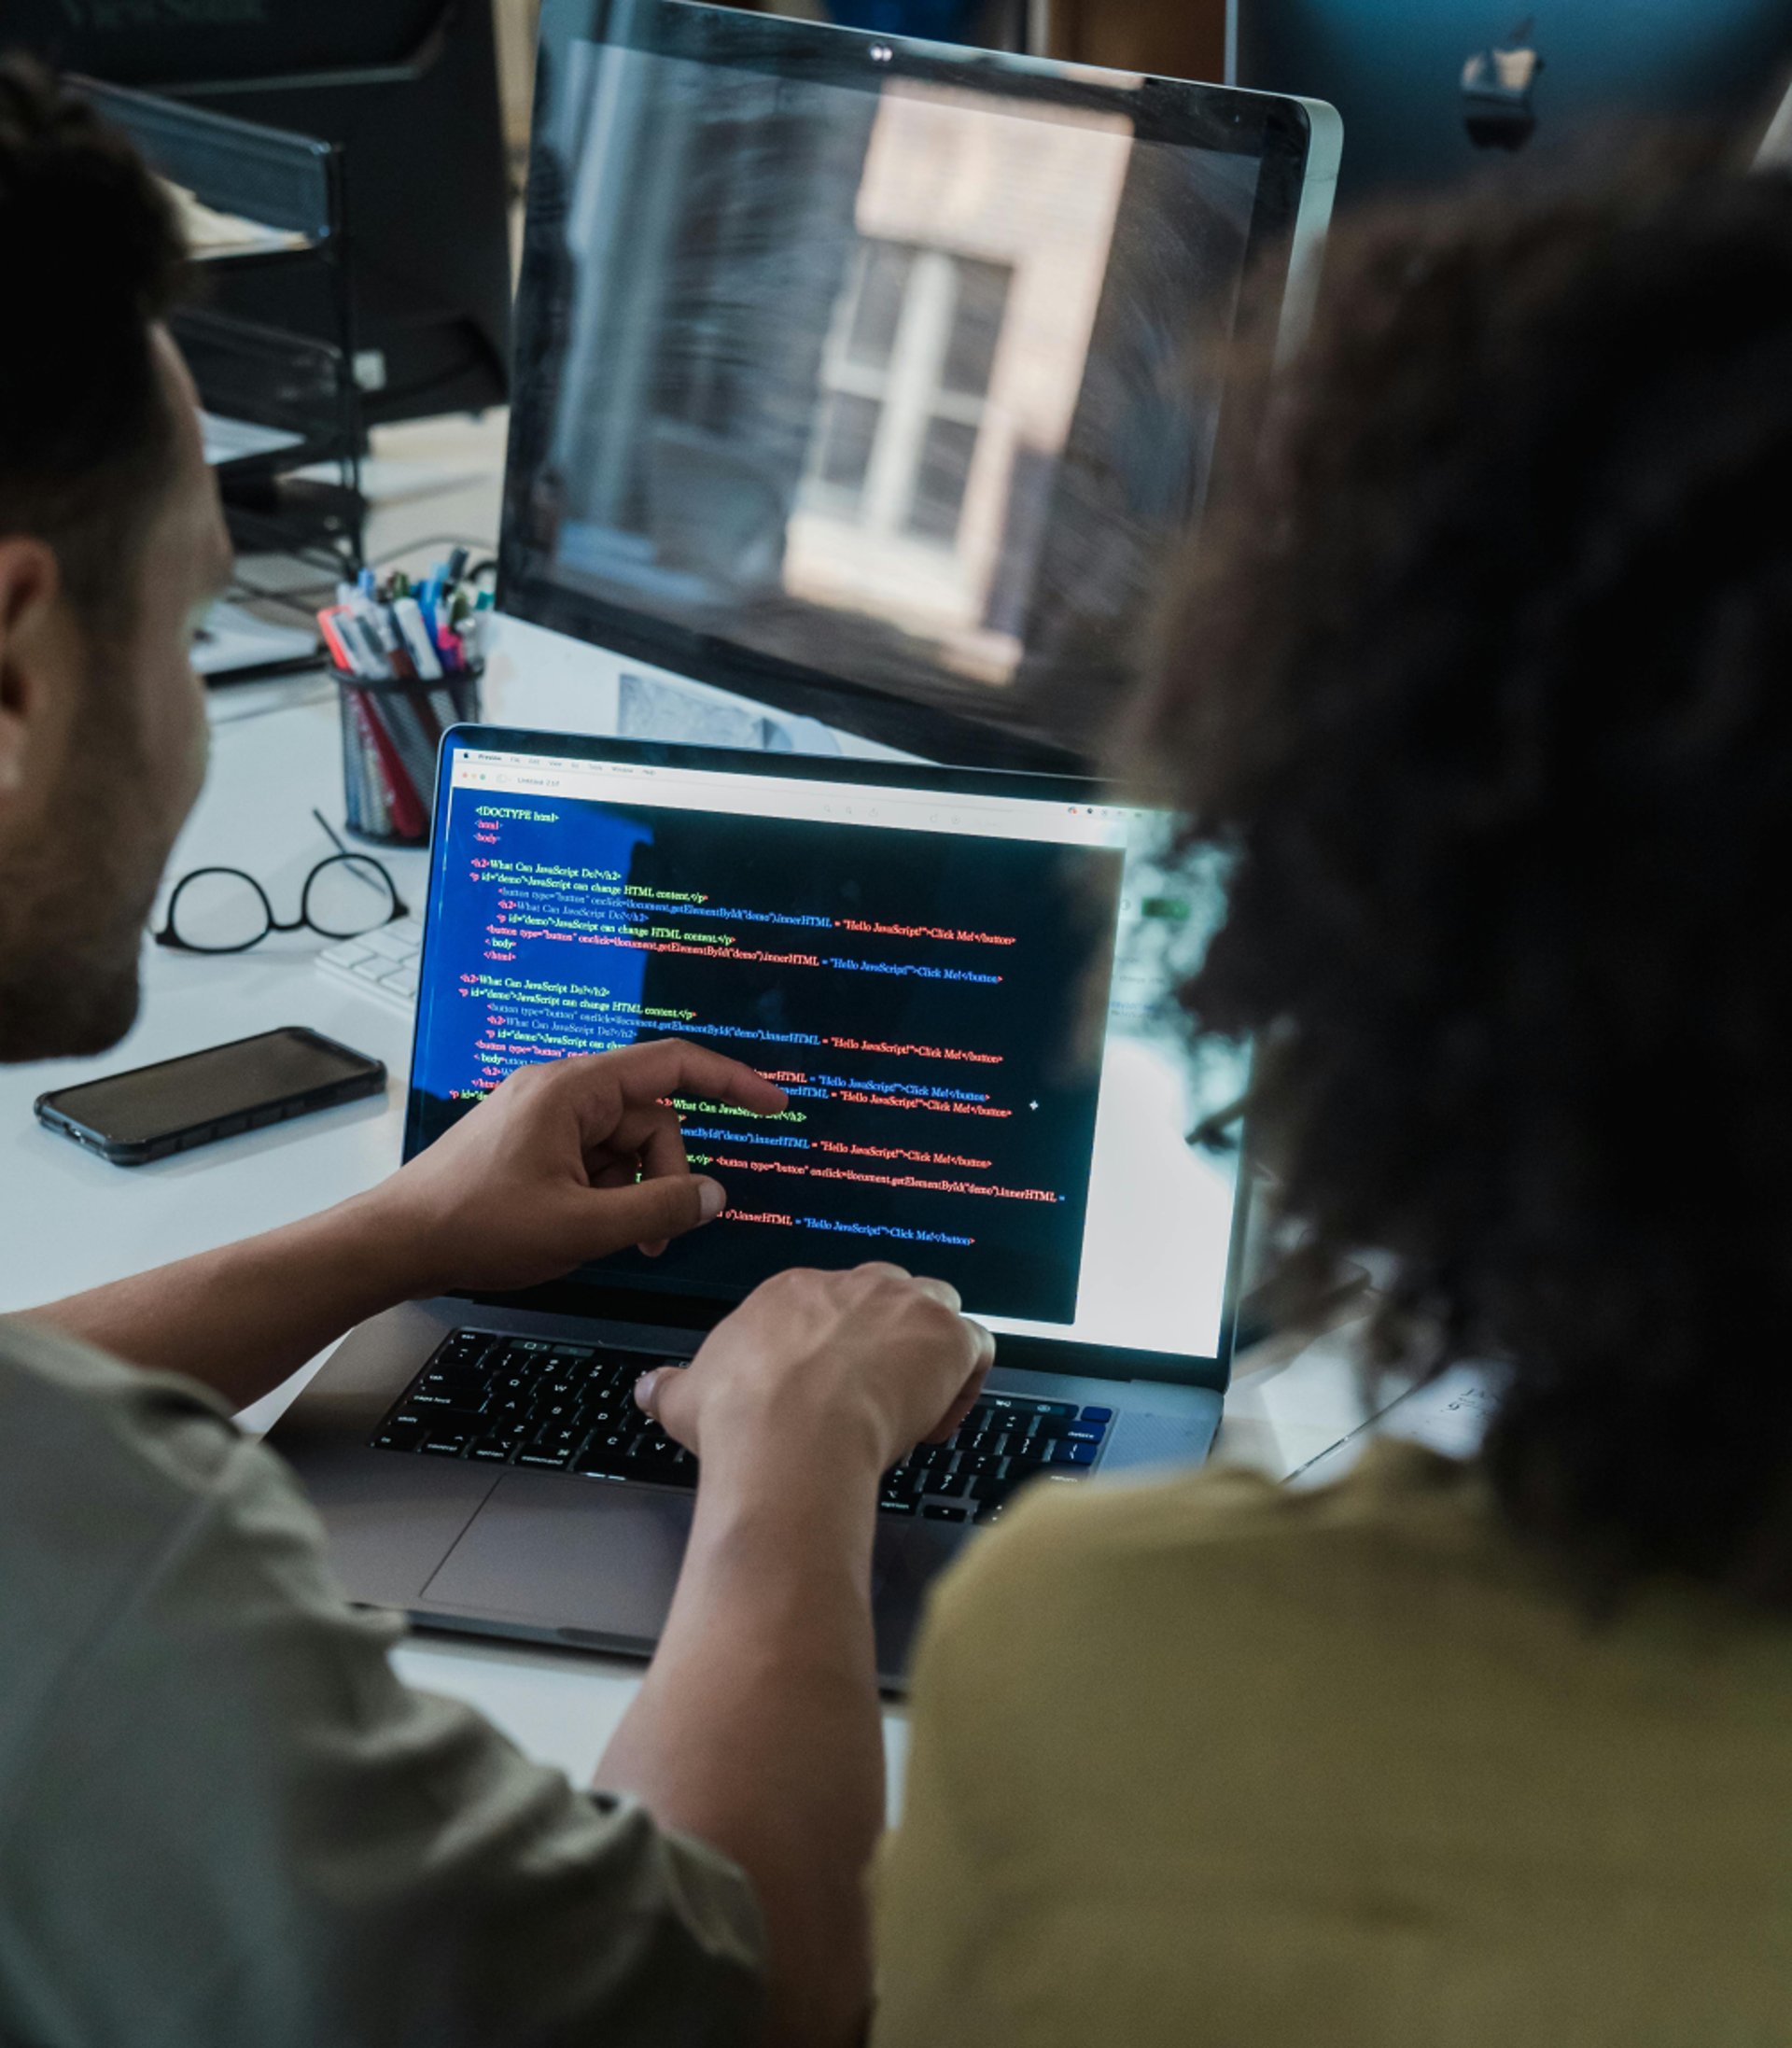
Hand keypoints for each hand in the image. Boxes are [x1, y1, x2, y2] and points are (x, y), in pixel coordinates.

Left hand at [361, 1039, 787, 1296]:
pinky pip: (590, 1156)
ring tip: (613, 1239)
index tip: (774, 1105)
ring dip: (632, 1191)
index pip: (672, 1064)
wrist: (394, 1243)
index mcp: (574, 1089)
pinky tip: (582, 1228)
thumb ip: (658, 1208)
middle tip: (654, 1236)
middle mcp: (560, 1089)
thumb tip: (715, 1196)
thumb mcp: (581, 1226)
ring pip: (622, 1144)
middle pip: (649, 1118)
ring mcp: (542, 1114)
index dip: (731, 1081)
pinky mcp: (528, 1141)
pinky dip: (602, 1192)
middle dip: (664, 1176)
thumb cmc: (479, 1227)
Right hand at [635, 1263, 994, 1481]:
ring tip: (913, 1405)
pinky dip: (966, 1380)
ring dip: (932, 1350)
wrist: (790, 1435)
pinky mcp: (946, 1335)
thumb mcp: (687, 1396)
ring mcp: (904, 1304)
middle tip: (874, 1396)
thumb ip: (669, 1386)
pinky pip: (975, 1346)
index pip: (830, 1303)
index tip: (831, 1392)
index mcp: (793, 1292)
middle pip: (888, 1293)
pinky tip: (938, 1422)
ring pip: (938, 1308)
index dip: (836, 1349)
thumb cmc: (740, 1417)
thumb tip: (645, 1387)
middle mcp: (852, 1284)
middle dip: (888, 1337)